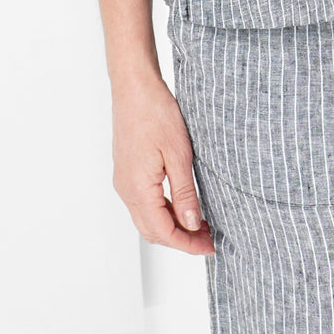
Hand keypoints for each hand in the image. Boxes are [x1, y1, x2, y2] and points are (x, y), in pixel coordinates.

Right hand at [111, 73, 215, 254]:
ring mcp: (124, 180)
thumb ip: (185, 192)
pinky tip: (181, 202)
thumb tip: (192, 224)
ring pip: (147, 217)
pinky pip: (143, 201)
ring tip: (199, 221)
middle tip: (208, 237)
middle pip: (153, 230)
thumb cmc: (154, 112)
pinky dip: (163, 209)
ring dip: (172, 224)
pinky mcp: (126, 170)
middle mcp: (126, 190)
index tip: (209, 246)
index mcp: (138, 189)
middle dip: (181, 238)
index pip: (164, 232)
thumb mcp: (178, 153)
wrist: (134, 86)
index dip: (188, 244)